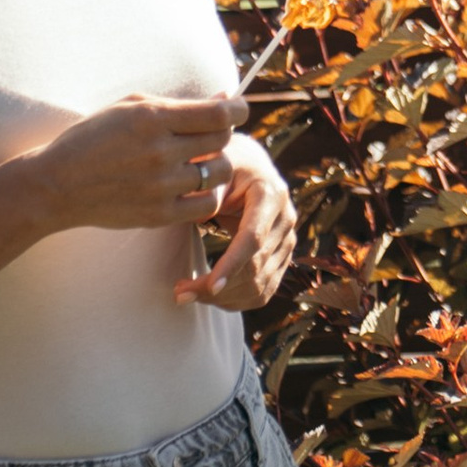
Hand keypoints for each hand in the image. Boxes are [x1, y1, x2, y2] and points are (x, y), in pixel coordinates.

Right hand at [24, 95, 240, 237]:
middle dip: (222, 134)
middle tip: (208, 135)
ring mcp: (160, 186)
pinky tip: (193, 186)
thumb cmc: (95, 138)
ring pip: (219, 172)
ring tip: (198, 161)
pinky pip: (207, 204)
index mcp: (152, 118)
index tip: (236, 109)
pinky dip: (207, 193)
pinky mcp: (159, 214)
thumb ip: (180, 103)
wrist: (57, 185)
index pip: (219, 114)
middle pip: (223, 140)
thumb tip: (226, 99)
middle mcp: (160, 152)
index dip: (238, 109)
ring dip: (216, 164)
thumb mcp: (131, 107)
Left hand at [177, 135, 297, 311]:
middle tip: (179, 293)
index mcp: (270, 194)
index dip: (232, 265)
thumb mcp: (213, 167)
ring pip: (259, 285)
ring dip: (222, 299)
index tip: (209, 287)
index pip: (253, 238)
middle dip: (215, 288)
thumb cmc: (222, 165)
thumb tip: (197, 212)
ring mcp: (287, 240)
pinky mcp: (282, 257)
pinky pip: (264, 291)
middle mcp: (285, 218)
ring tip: (187, 294)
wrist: (247, 166)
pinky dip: (236, 301)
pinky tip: (209, 296)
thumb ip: (206, 188)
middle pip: (255, 268)